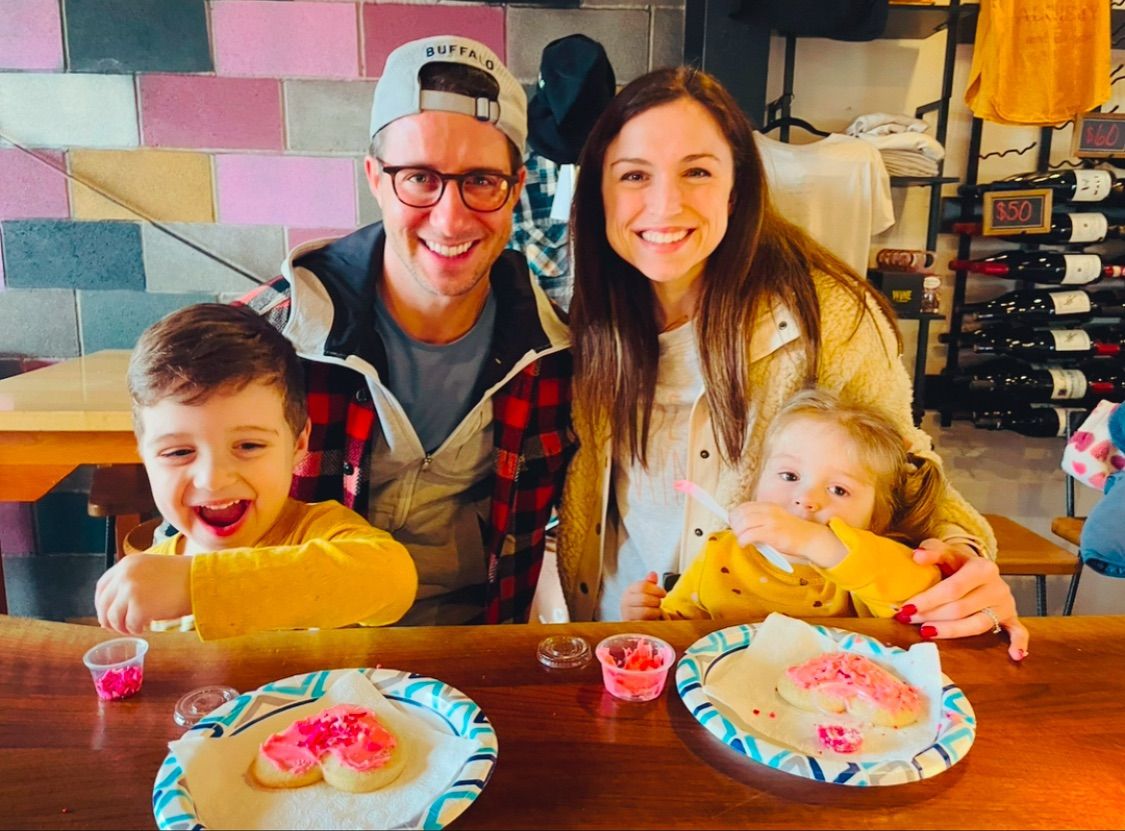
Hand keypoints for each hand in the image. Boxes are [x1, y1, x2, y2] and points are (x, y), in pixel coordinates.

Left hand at [95, 554, 192, 634]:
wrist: (200, 580)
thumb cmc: (182, 577)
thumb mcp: (152, 569)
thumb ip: (133, 580)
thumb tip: (116, 604)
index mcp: (127, 564)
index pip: (102, 586)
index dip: (102, 603)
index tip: (107, 613)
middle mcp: (124, 575)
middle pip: (104, 603)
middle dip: (108, 619)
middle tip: (118, 627)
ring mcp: (130, 590)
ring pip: (113, 617)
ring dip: (122, 626)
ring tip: (135, 628)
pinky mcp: (139, 607)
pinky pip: (129, 625)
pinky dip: (136, 629)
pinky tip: (145, 628)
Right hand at [620, 572, 664, 620]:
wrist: (635, 621)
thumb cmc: (643, 604)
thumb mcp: (646, 592)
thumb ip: (649, 583)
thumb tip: (653, 574)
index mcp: (629, 591)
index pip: (643, 586)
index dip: (656, 589)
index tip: (664, 594)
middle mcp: (624, 602)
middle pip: (644, 598)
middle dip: (656, 601)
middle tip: (659, 604)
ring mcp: (626, 615)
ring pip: (645, 611)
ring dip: (655, 611)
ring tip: (656, 611)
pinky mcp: (631, 626)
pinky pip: (645, 623)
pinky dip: (653, 621)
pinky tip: (654, 619)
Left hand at [728, 502, 840, 567]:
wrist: (810, 538)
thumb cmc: (791, 532)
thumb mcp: (775, 519)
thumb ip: (761, 519)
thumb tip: (740, 524)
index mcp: (769, 506)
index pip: (744, 506)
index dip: (735, 515)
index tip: (734, 524)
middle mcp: (769, 511)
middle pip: (741, 514)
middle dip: (734, 524)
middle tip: (737, 533)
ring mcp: (771, 521)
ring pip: (743, 523)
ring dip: (738, 533)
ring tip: (741, 539)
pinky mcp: (772, 533)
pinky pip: (749, 535)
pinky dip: (743, 540)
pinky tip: (745, 544)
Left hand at [902, 539, 1029, 661]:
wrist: (978, 567)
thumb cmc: (957, 562)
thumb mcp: (946, 551)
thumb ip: (932, 551)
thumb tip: (917, 556)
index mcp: (982, 568)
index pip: (952, 588)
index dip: (928, 600)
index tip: (906, 608)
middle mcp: (997, 587)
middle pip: (961, 608)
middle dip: (931, 616)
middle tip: (908, 620)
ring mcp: (1006, 604)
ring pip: (978, 625)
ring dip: (950, 631)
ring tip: (926, 632)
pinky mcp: (1011, 617)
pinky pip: (1018, 631)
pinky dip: (1019, 643)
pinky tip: (1015, 655)